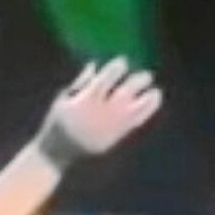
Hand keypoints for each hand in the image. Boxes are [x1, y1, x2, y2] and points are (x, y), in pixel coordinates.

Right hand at [39, 59, 162, 162]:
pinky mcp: (114, 137)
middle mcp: (100, 113)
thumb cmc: (59, 121)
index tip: (123, 62)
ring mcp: (108, 127)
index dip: (116, 69)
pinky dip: (144, 113)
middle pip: (123, 94)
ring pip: (133, 111)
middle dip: (136, 83)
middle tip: (147, 75)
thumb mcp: (63, 99)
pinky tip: (150, 106)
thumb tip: (95, 64)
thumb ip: (80, 82)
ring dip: (147, 101)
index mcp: (85, 101)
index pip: (105, 81)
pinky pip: (132, 124)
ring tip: (157, 92)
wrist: (58, 152)